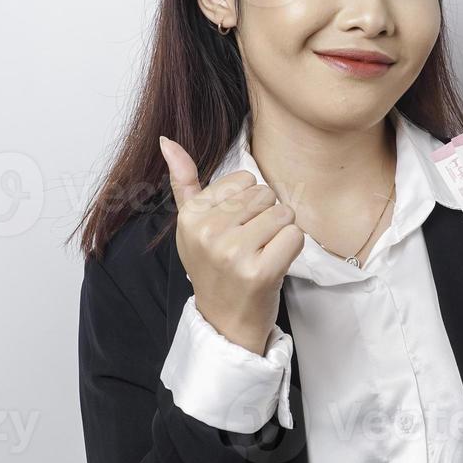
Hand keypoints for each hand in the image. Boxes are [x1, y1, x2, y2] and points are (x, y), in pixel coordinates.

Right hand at [159, 135, 304, 355]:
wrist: (224, 320)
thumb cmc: (213, 267)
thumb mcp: (191, 224)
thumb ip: (184, 182)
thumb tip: (167, 141)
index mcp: (191, 216)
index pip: (245, 179)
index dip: (248, 202)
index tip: (234, 228)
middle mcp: (208, 233)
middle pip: (266, 194)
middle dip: (266, 217)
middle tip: (250, 245)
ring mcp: (233, 253)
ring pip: (283, 213)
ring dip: (280, 233)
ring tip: (262, 253)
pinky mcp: (260, 272)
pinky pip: (295, 236)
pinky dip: (292, 249)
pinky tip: (274, 264)